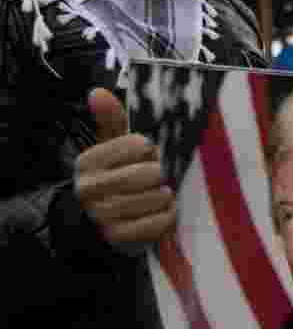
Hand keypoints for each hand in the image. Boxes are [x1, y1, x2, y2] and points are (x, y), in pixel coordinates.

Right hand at [74, 88, 175, 254]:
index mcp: (89, 162)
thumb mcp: (110, 146)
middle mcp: (91, 188)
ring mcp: (103, 215)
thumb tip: (98, 92)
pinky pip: (158, 222)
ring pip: (154, 197)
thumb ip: (110, 120)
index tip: (147, 153)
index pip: (136, 145)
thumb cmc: (113, 175)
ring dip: (165, 194)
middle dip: (160, 172)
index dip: (149, 149)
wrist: (95, 222)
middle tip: (159, 174)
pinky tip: (163, 209)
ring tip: (161, 191)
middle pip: (147, 173)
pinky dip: (168, 214)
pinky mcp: (120, 236)